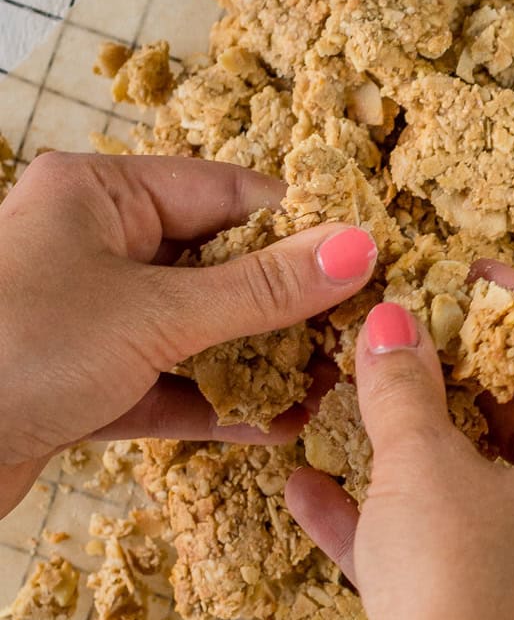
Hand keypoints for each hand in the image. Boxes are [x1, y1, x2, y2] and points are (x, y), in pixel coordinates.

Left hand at [0, 152, 378, 513]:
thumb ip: (263, 289)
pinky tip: (275, 426)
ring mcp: (83, 318)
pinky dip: (215, 404)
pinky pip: (165, 385)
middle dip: (288, 303)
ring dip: (259, 361)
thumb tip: (361, 249)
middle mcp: (90, 246)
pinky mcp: (77, 385)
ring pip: (194, 331)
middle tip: (360, 332)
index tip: (373, 257)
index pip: (227, 194)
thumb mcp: (155, 314)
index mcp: (98, 193)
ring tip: (332, 386)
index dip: (303, 227)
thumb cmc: (19, 349)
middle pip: (216, 264)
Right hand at [286, 260, 513, 619]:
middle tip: (408, 331)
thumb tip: (394, 320)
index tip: (468, 272)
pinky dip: (392, 519)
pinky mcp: (501, 618)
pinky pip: (448, 545)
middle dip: (462, 374)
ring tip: (353, 396)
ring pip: (483, 482)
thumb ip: (406, 386)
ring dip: (416, 445)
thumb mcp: (423, 467)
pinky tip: (308, 490)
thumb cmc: (463, 584)